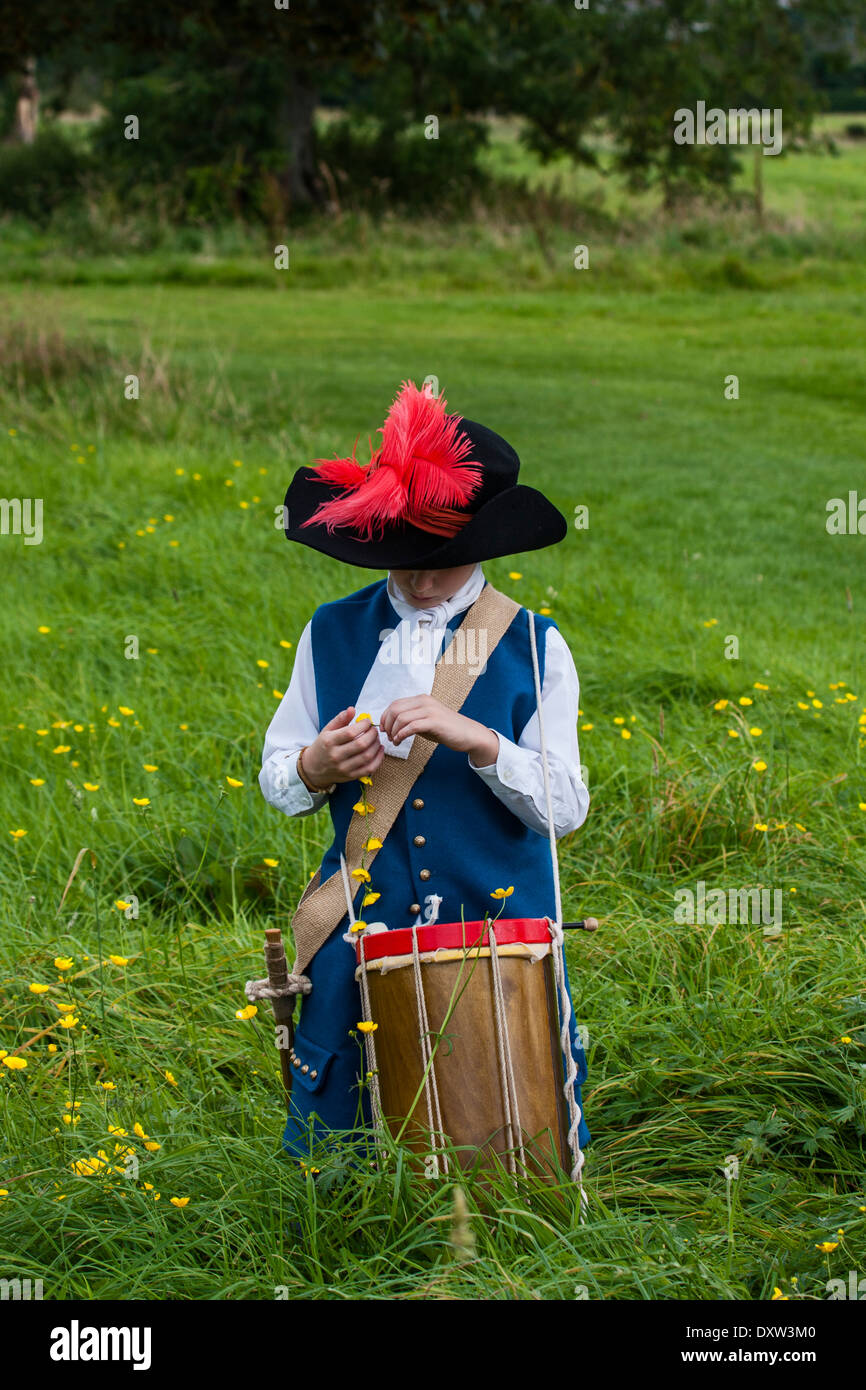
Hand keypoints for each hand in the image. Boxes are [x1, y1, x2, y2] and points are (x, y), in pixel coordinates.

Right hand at [302, 707, 385, 786]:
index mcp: (329, 742)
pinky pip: (369, 769)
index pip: (350, 732)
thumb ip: (340, 719)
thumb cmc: (323, 746)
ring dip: (376, 745)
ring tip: (376, 739)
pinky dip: (378, 759)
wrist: (313, 768)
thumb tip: (352, 709)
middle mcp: (336, 755)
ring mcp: (343, 767)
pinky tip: (379, 750)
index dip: (363, 725)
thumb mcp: (327, 730)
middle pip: (361, 744)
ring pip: (367, 756)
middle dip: (372, 735)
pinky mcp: (350, 776)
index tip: (367, 722)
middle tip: (374, 730)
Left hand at [379, 695, 498, 765]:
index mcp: (421, 699)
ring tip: (394, 740)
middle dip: (387, 724)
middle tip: (387, 736)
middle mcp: (424, 701)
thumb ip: (411, 719)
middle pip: (395, 709)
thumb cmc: (446, 729)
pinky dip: (401, 734)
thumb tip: (391, 724)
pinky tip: (399, 741)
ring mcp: (430, 710)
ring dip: (393, 731)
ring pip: (401, 718)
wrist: (468, 734)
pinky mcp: (434, 722)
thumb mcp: (425, 720)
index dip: (384, 716)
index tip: (383, 728)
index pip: (395, 704)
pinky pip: (411, 726)